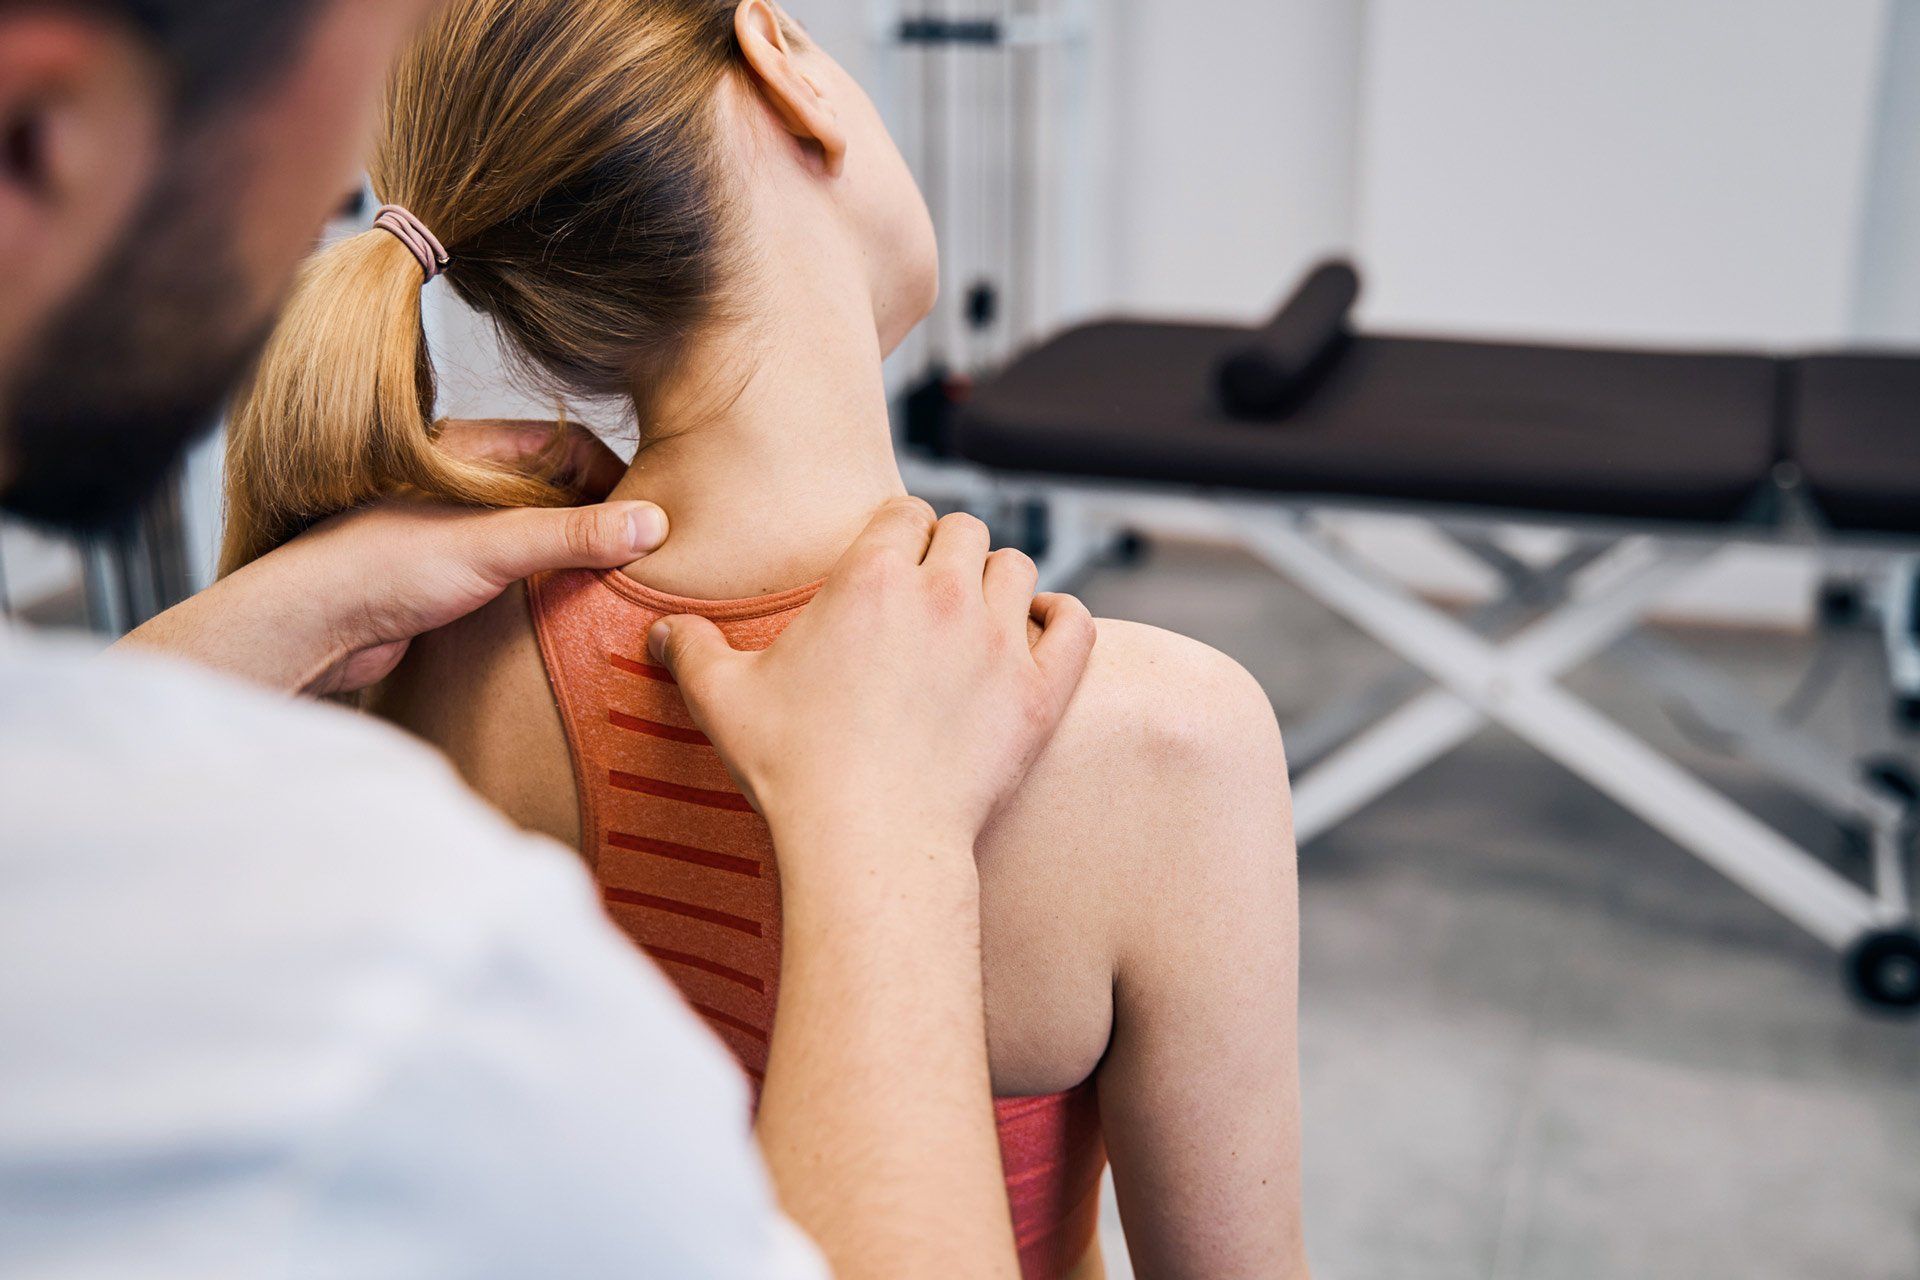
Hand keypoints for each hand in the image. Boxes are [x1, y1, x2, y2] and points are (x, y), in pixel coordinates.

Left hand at [119, 421, 665, 694]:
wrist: (308, 627)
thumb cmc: (378, 567)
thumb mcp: (491, 545)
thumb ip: (571, 534)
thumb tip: (650, 523)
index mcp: (471, 452)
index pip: (566, 444)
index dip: (612, 474)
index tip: (648, 514)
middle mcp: (465, 486)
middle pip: (557, 489)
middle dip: (601, 516)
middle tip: (644, 554)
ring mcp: (456, 532)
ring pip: (536, 533)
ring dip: (574, 555)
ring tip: (616, 585)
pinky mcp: (447, 578)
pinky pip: (514, 572)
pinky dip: (546, 585)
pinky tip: (568, 610)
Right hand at [648, 498, 1096, 862]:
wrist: (870, 844)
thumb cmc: (795, 772)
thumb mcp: (723, 701)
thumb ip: (691, 651)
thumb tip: (661, 634)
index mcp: (871, 578)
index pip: (903, 511)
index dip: (895, 533)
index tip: (887, 563)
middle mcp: (943, 593)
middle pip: (963, 529)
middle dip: (945, 551)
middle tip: (926, 594)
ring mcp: (999, 640)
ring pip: (1018, 566)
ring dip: (998, 581)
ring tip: (977, 615)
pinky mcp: (1041, 690)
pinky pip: (1075, 622)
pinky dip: (1060, 618)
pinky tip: (1040, 630)